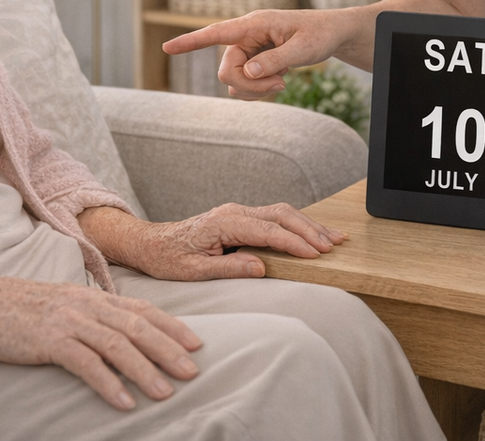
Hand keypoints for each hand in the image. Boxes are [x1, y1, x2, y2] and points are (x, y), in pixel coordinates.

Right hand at [0, 267, 200, 410]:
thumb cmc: (22, 309)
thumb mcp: (64, 305)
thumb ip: (92, 315)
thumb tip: (121, 334)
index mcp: (93, 297)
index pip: (142, 310)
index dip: (171, 326)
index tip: (196, 343)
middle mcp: (87, 306)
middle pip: (137, 327)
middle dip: (168, 350)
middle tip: (192, 371)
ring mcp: (69, 322)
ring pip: (117, 345)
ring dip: (144, 370)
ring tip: (165, 393)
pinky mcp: (50, 341)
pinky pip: (86, 364)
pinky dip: (108, 384)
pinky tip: (124, 402)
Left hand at [81, 203, 346, 280]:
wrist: (150, 243)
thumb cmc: (168, 258)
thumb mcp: (194, 272)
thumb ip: (228, 268)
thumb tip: (262, 267)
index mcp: (224, 223)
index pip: (268, 230)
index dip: (294, 242)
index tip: (317, 255)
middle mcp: (234, 211)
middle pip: (281, 214)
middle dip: (310, 229)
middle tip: (334, 245)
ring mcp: (237, 212)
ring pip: (281, 212)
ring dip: (308, 224)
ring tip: (333, 238)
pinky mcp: (240, 217)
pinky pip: (274, 216)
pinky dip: (296, 224)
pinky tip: (311, 233)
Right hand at [162, 8, 356, 98]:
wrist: (332, 34)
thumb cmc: (319, 34)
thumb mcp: (303, 48)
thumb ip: (274, 60)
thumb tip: (247, 72)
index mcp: (254, 24)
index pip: (216, 32)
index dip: (191, 42)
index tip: (167, 48)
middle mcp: (246, 36)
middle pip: (227, 70)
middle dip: (250, 85)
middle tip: (282, 84)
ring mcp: (248, 50)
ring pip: (233, 81)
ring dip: (256, 89)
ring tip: (284, 80)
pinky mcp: (253, 62)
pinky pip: (243, 85)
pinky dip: (259, 90)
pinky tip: (279, 79)